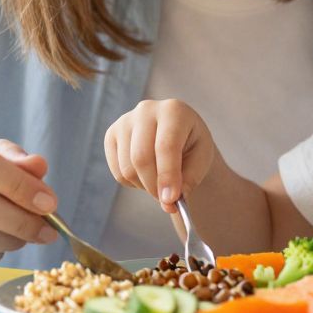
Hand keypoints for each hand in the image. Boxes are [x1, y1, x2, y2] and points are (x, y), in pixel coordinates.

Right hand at [104, 99, 218, 211]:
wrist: (178, 135)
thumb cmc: (192, 146)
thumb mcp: (201, 160)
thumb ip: (188, 180)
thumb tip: (168, 202)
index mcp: (174, 110)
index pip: (165, 146)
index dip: (167, 175)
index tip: (171, 200)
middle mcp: (146, 110)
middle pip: (141, 158)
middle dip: (154, 186)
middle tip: (167, 201)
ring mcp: (125, 121)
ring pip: (128, 168)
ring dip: (145, 185)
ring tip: (160, 181)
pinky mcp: (112, 134)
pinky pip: (117, 172)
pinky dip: (133, 182)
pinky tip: (146, 174)